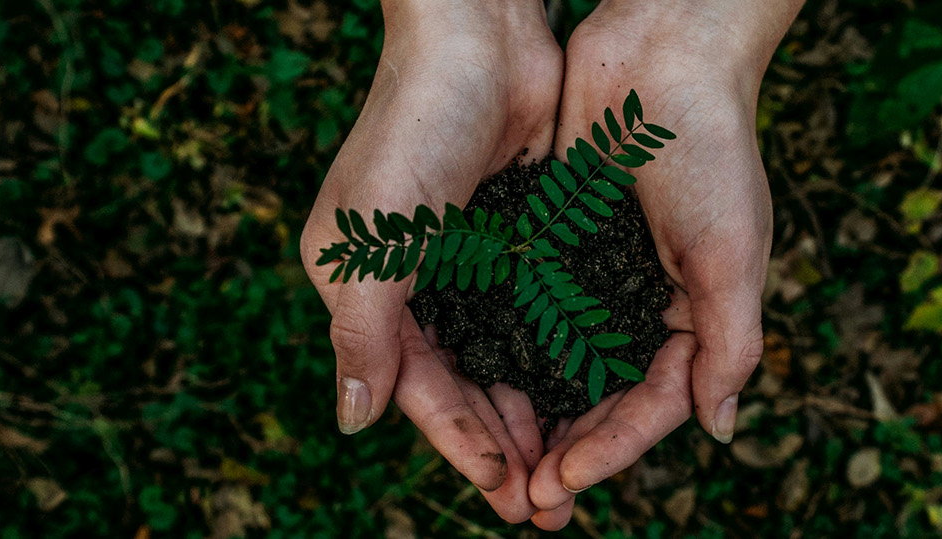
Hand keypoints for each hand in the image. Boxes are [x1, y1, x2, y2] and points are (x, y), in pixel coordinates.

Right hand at [299, 0, 560, 521]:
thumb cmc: (412, 131)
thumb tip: (352, 424)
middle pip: (463, 384)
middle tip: (546, 506)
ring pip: (504, 358)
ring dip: (534, 413)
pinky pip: (538, 314)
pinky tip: (589, 395)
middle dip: (502, 446)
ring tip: (571, 469)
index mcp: (366, 288)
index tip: (504, 491)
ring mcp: (469, 261)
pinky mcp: (517, 237)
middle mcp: (415, 283)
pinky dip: (558, 357)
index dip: (459, 443)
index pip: (416, 387)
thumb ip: (363, 335)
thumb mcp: (372, 243)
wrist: (478, 37)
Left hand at [526, 0, 802, 527]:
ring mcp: (596, 273)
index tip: (561, 485)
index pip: (652, 403)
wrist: (663, 50)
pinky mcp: (555, 240)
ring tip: (495, 463)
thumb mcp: (732, 253)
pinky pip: (528, 308)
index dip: (610, 450)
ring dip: (531, 415)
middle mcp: (643, 302)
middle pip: (601, 397)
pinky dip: (507, 349)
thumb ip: (730, 343)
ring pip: (558, 363)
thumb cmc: (711, 147)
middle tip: (523, 502)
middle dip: (566, 450)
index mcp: (695, 313)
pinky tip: (474, 382)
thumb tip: (719, 431)